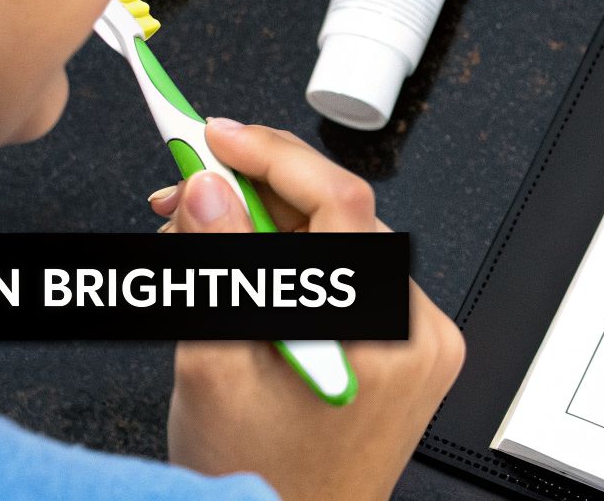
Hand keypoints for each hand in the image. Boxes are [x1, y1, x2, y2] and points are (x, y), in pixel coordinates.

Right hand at [152, 118, 463, 500]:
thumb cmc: (259, 483)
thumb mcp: (215, 368)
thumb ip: (215, 269)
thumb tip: (206, 188)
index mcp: (384, 337)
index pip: (341, 203)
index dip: (272, 155)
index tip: (214, 136)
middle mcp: (419, 332)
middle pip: (338, 218)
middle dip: (253, 191)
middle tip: (185, 187)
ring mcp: (419, 340)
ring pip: (338, 243)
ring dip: (267, 226)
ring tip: (200, 235)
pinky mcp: (406, 347)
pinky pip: (349, 276)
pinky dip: (294, 261)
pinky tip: (244, 269)